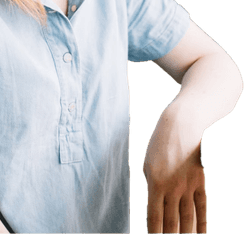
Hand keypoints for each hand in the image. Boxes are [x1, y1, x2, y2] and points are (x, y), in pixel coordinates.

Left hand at [143, 107, 206, 232]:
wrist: (180, 125)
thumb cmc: (159, 143)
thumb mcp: (147, 162)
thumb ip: (150, 184)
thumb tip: (154, 204)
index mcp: (154, 183)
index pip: (154, 217)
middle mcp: (172, 187)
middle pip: (171, 223)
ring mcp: (187, 186)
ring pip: (187, 219)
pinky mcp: (199, 181)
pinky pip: (202, 207)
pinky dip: (202, 223)